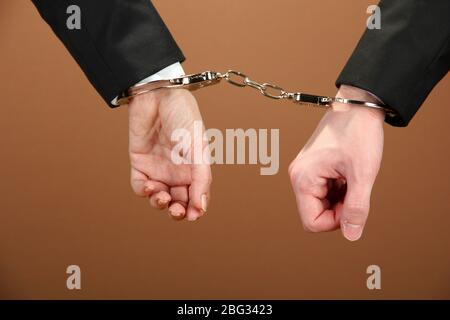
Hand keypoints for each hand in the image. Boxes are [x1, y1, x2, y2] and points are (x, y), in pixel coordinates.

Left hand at [128, 88, 210, 220]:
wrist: (158, 93)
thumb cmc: (184, 115)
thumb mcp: (198, 147)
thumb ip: (201, 177)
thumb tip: (201, 207)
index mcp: (195, 167)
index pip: (196, 196)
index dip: (195, 209)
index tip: (194, 215)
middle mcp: (178, 170)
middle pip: (178, 201)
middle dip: (178, 210)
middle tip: (177, 210)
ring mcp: (158, 167)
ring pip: (159, 197)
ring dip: (160, 203)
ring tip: (162, 197)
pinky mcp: (140, 162)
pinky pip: (140, 185)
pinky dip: (144, 191)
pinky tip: (149, 187)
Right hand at [288, 85, 384, 240]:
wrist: (358, 105)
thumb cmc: (358, 133)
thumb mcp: (362, 174)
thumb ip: (356, 208)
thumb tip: (351, 235)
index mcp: (303, 179)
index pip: (312, 223)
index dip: (336, 222)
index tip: (353, 204)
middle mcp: (298, 176)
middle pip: (316, 214)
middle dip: (339, 209)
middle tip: (356, 188)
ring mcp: (304, 171)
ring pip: (321, 203)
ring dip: (340, 198)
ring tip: (353, 176)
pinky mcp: (313, 168)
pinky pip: (324, 191)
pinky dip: (339, 188)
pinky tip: (348, 172)